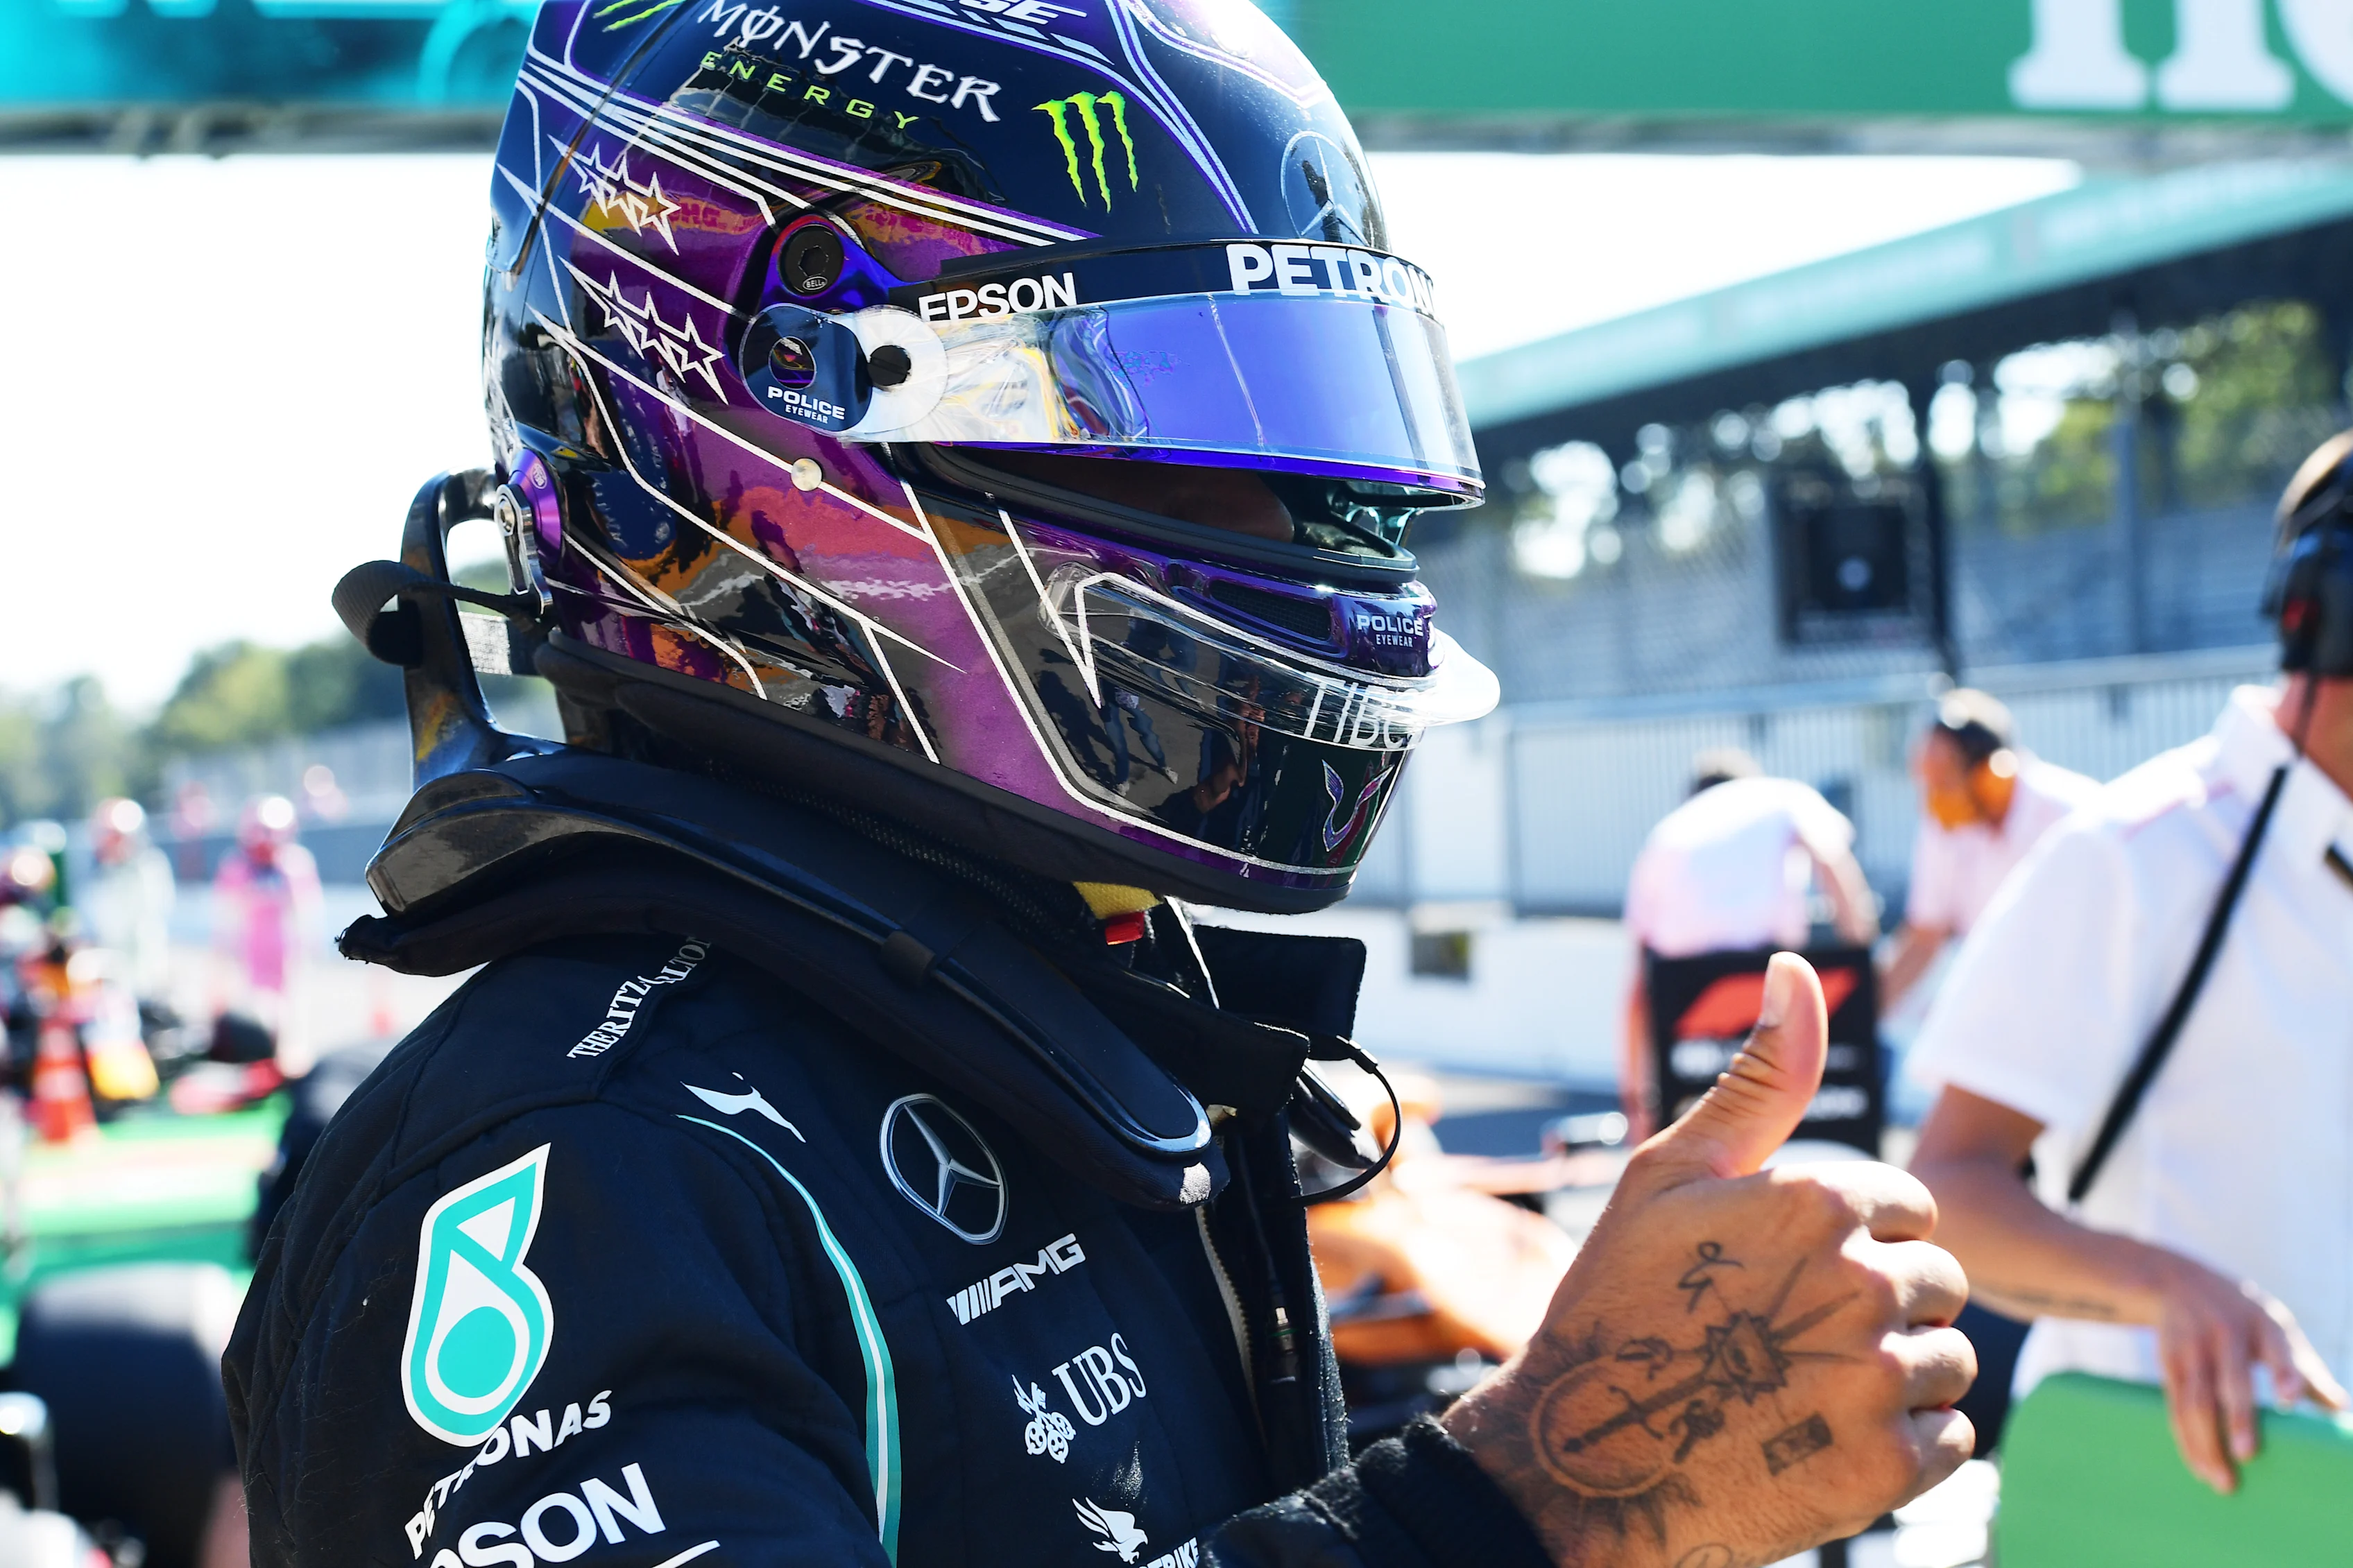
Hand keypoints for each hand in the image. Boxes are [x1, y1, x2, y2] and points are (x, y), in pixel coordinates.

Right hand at [1444, 954, 1974, 1567]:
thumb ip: (1758, 1078)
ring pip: (1952, 1361)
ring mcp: (1876, 1380)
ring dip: (1898, 1376)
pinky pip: (1952, 1439)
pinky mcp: (1887, 1470)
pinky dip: (1904, 1445)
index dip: (1854, 1239)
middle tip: (1792, 1337)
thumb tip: (1795, 971)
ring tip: (1809, 1389)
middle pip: (1938, 1284)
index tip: (1788, 1274)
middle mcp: (1861, 1284)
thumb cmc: (1619, 1302)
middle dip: (1883, 1306)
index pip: (1908, 1209)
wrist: (1579, 1463)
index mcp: (1816, 1201)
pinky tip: (1827, 1441)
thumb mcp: (1670, 1175)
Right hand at [2150, 1252, 2349, 1493]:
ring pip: (2197, 1401)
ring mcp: (2192, 1347)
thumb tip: (2342, 1410)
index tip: (2288, 1400)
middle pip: (2231, 1380)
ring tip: (2223, 1481)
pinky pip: (2176, 1407)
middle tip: (2249, 1456)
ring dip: (2207, 1443)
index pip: (2275, 1348)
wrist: (2177, 1281)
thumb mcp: (2275, 1328)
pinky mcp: (2168, 1362)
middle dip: (2239, 1419)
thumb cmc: (2243, 1315)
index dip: (2282, 1372)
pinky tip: (2199, 1467)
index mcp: (2261, 1323)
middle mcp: (2225, 1333)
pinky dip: (2186, 1440)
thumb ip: (2305, 1368)